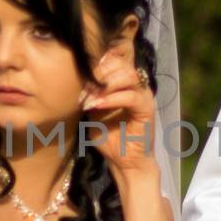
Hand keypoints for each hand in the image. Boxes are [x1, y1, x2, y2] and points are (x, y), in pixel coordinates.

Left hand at [81, 42, 157, 178]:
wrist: (123, 161)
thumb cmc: (109, 137)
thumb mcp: (92, 112)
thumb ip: (88, 94)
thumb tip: (71, 79)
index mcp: (122, 82)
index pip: (111, 59)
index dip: (94, 63)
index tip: (76, 76)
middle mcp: (135, 85)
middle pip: (119, 63)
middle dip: (97, 73)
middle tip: (81, 89)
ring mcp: (144, 95)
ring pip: (128, 75)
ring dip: (105, 84)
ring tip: (89, 97)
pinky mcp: (148, 109)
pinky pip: (133, 96)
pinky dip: (113, 98)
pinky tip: (97, 105)